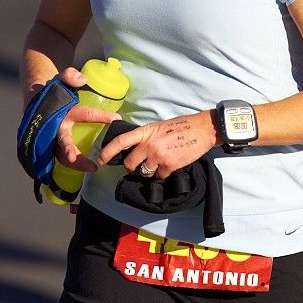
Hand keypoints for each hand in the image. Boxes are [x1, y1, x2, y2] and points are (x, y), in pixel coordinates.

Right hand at [55, 67, 120, 172]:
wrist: (37, 102)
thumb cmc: (53, 92)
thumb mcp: (60, 80)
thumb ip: (69, 76)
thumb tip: (82, 79)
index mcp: (62, 111)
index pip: (84, 113)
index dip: (100, 116)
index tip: (116, 119)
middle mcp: (55, 127)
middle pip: (63, 141)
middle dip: (68, 151)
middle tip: (76, 158)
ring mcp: (52, 139)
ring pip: (61, 154)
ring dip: (75, 163)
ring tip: (92, 168)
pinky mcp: (53, 146)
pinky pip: (62, 158)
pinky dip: (72, 165)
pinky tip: (86, 168)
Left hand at [96, 111, 218, 178]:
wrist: (202, 130)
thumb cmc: (181, 126)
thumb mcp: (158, 127)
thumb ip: (146, 137)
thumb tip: (136, 149)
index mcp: (145, 131)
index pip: (121, 141)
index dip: (108, 151)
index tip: (100, 159)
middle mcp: (149, 144)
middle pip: (130, 164)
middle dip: (132, 167)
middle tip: (138, 166)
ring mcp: (159, 156)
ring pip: (144, 172)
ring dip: (149, 171)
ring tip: (159, 162)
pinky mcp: (169, 166)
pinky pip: (159, 176)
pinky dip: (163, 173)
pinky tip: (170, 164)